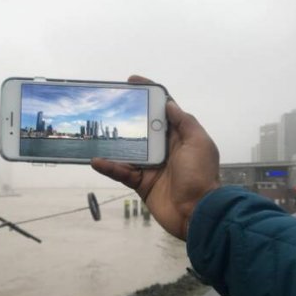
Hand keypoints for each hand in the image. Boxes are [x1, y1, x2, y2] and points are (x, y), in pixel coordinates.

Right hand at [91, 75, 219, 239]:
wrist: (197, 213)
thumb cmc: (200, 175)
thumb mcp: (198, 143)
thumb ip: (184, 122)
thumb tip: (168, 104)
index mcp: (179, 136)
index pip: (163, 110)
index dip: (150, 95)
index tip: (132, 82)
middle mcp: (164, 149)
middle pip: (142, 128)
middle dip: (126, 116)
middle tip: (107, 106)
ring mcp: (151, 166)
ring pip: (128, 150)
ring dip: (113, 142)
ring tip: (96, 132)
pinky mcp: (141, 183)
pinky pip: (122, 172)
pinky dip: (109, 166)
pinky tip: (96, 160)